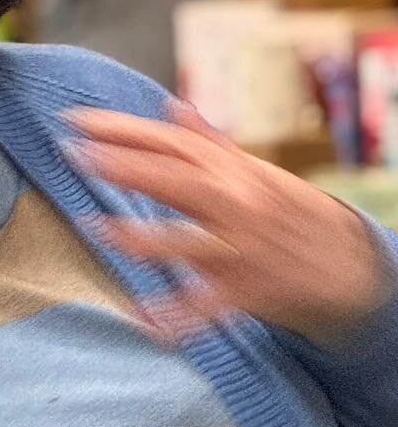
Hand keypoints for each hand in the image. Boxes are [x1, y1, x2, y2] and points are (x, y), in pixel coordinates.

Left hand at [65, 101, 387, 341]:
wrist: (351, 265)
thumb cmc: (289, 213)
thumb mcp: (255, 172)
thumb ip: (207, 143)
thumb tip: (172, 104)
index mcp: (231, 173)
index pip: (170, 143)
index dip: (123, 129)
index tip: (76, 120)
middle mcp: (235, 205)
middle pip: (174, 180)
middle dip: (124, 165)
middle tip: (75, 153)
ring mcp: (240, 249)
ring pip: (187, 242)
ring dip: (141, 238)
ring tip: (97, 228)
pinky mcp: (247, 291)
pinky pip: (206, 307)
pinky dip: (178, 317)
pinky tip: (144, 321)